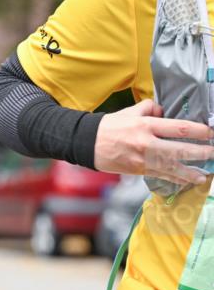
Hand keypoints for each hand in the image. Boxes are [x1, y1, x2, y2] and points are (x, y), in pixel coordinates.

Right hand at [95, 99, 213, 185]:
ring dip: (190, 172)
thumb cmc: (110, 126)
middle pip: (180, 149)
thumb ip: (150, 108)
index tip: (211, 133)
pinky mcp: (137, 170)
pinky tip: (185, 181)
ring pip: (172, 167)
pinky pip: (160, 175)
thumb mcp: (130, 112)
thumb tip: (164, 111)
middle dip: (201, 152)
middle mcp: (146, 143)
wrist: (88, 143)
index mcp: (145, 126)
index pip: (179, 128)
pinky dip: (174, 179)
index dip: (199, 131)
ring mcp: (142, 159)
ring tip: (204, 175)